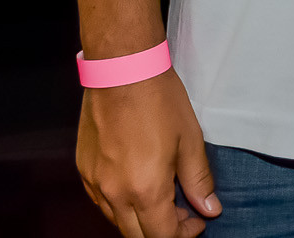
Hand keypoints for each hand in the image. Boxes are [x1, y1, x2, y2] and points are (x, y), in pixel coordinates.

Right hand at [77, 71, 220, 237]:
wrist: (122, 71)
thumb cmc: (160, 101)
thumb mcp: (190, 140)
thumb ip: (198, 180)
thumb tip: (209, 209)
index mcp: (144, 190)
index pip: (161, 236)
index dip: (183, 235)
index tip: (197, 220)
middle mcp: (114, 194)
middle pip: (136, 236)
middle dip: (161, 232)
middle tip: (182, 211)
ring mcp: (94, 184)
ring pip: (116, 221)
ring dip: (140, 219)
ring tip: (162, 195)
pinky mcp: (84, 171)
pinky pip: (102, 202)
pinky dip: (121, 204)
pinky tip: (138, 184)